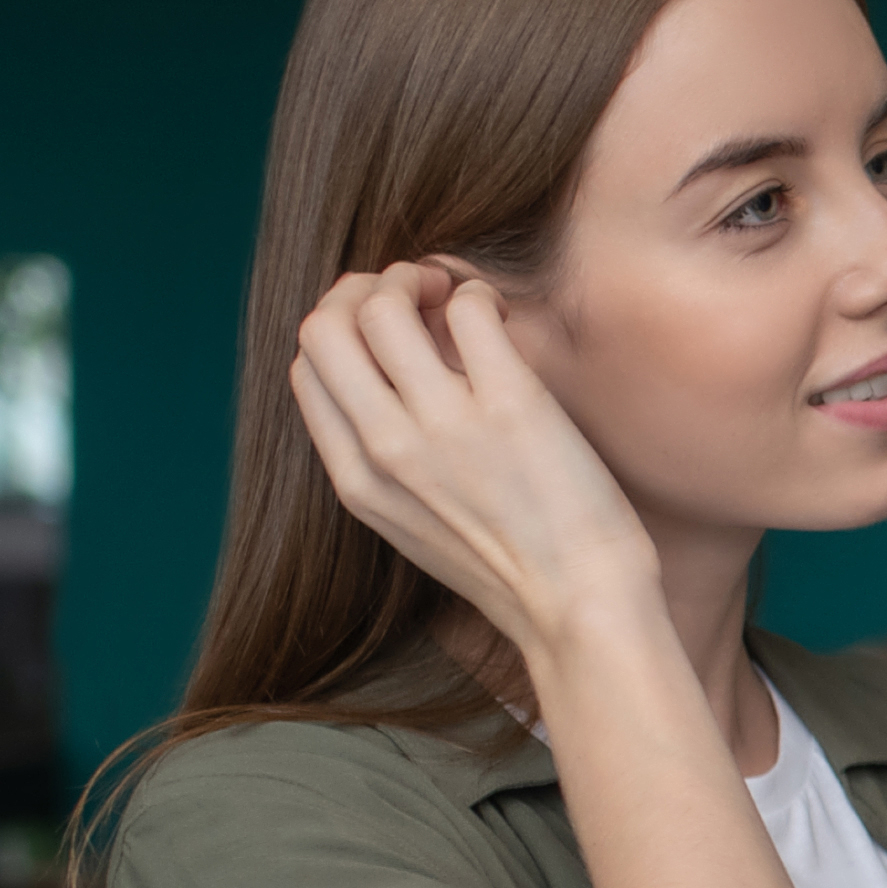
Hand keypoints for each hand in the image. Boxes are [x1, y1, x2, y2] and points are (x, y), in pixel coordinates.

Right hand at [288, 259, 661, 671]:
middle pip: (322, 326)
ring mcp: (443, 426)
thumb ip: (386, 462)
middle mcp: (386, 449)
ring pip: (382, 305)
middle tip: (413, 294)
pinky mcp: (507, 405)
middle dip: (362, 289)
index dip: (341, 328)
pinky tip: (500, 316)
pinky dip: (479, 295)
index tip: (385, 328)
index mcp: (356, 481)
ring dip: (416, 277)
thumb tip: (389, 381)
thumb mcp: (415, 527)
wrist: (580, 609)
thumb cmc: (513, 570)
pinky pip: (468, 309)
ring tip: (453, 295)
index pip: (306, 369)